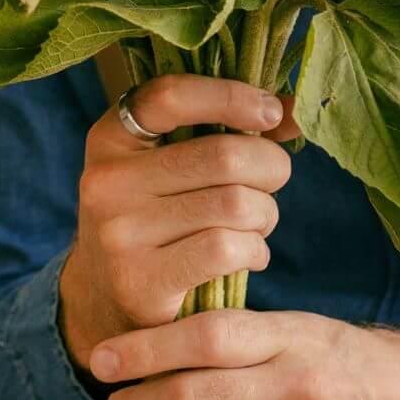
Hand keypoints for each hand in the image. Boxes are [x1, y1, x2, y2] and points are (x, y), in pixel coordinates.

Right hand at [57, 76, 299, 374]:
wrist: (106, 303)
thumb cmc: (158, 219)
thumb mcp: (171, 165)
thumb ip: (225, 130)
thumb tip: (293, 110)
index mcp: (111, 136)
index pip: (171, 96)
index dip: (231, 96)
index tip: (269, 112)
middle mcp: (106, 180)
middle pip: (224, 156)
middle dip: (269, 167)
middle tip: (271, 184)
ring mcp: (119, 233)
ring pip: (234, 204)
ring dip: (265, 214)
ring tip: (257, 223)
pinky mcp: (140, 282)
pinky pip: (227, 248)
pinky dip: (254, 250)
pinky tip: (249, 253)